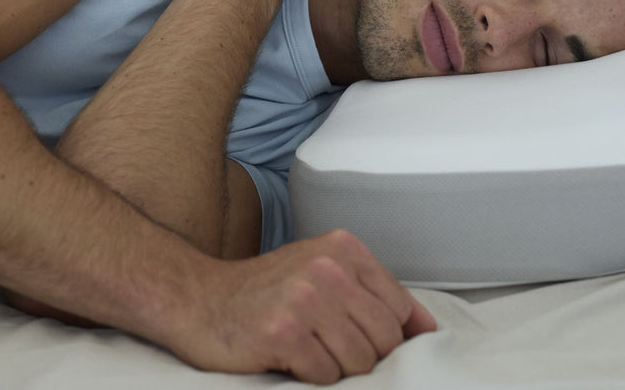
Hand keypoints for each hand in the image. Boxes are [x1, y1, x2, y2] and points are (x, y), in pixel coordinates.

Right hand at [168, 229, 436, 384]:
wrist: (198, 299)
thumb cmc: (264, 293)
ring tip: (307, 351)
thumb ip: (371, 293)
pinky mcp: (284, 331)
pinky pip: (326, 376)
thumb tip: (426, 328)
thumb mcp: (322, 273)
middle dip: (363, 356)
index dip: (389, 336)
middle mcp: (327, 268)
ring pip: (360, 361)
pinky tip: (288, 358)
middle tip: (327, 348)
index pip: (400, 308)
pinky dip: (311, 376)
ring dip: (336, 368)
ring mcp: (305, 298)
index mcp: (343, 248)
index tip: (363, 340)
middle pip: (385, 338)